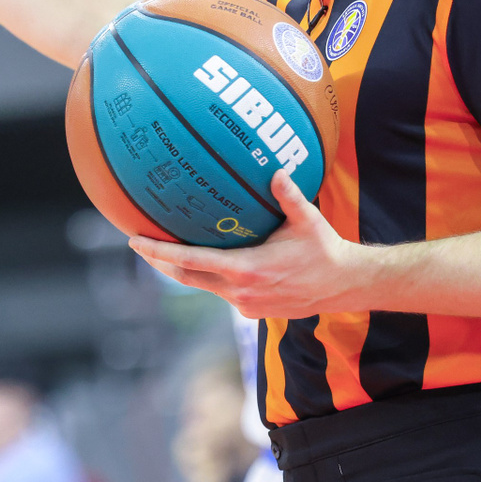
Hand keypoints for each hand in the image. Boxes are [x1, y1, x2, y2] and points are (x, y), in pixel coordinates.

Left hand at [128, 172, 368, 318]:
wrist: (345, 285)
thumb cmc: (325, 249)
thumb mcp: (308, 220)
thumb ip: (289, 196)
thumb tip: (276, 170)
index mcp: (247, 270)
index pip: (191, 261)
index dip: (160, 252)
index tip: (136, 240)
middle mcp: (240, 291)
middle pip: (186, 277)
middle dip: (158, 261)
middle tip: (137, 243)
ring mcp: (245, 304)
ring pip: (202, 286)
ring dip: (180, 269)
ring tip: (159, 251)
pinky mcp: (250, 311)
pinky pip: (220, 291)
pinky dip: (205, 276)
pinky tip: (197, 262)